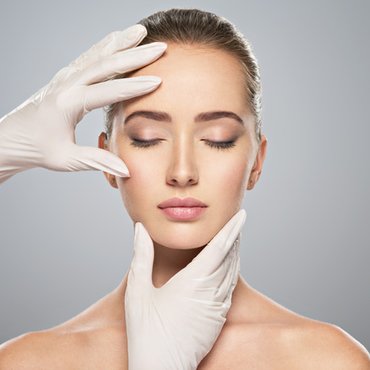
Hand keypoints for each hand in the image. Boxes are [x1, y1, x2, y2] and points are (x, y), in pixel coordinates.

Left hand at [0, 24, 166, 183]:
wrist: (13, 138)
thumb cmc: (39, 149)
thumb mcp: (67, 160)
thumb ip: (98, 162)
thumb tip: (126, 170)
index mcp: (68, 104)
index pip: (107, 91)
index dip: (134, 87)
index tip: (158, 81)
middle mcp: (67, 84)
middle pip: (105, 64)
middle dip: (134, 55)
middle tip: (159, 47)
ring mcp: (66, 78)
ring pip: (97, 55)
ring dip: (121, 42)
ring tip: (142, 31)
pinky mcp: (67, 77)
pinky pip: (90, 57)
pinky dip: (106, 46)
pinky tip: (118, 39)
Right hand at [125, 209, 246, 369]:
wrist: (161, 369)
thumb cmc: (146, 332)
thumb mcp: (137, 290)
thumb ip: (141, 256)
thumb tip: (141, 230)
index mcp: (193, 282)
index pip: (219, 247)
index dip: (232, 229)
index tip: (242, 215)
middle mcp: (210, 293)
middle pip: (230, 258)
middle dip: (235, 237)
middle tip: (236, 222)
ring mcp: (217, 308)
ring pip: (232, 273)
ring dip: (235, 253)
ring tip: (234, 239)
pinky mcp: (219, 320)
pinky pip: (230, 288)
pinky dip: (232, 272)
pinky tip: (228, 268)